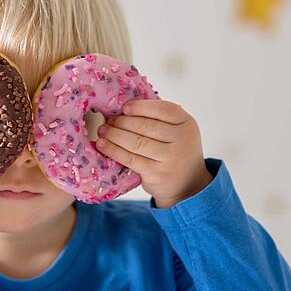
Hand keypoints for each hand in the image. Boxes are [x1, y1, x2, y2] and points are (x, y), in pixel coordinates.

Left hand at [95, 99, 213, 208]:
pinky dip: (114, 150)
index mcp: (186, 123)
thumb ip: (159, 119)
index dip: (141, 107)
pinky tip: (103, 145)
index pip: (163, 109)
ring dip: (114, 135)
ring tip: (103, 131)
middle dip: (122, 122)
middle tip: (108, 120)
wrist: (187, 184)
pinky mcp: (157, 173)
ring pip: (136, 142)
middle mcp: (182, 139)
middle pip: (146, 126)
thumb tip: (124, 108)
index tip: (124, 108)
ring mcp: (170, 158)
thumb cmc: (175, 151)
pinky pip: (130, 159)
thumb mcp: (177, 131)